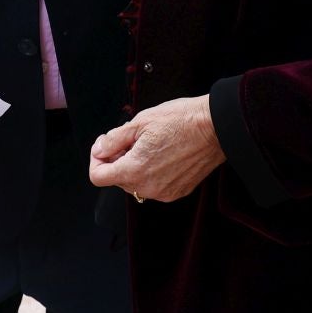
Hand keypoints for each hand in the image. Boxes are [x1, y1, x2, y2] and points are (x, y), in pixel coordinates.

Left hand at [88, 95, 226, 202]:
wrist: (215, 127)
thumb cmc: (180, 120)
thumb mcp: (139, 122)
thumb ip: (113, 140)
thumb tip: (99, 149)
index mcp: (135, 170)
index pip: (98, 177)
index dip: (96, 159)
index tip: (105, 146)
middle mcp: (148, 187)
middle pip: (117, 180)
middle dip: (117, 160)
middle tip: (130, 139)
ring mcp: (164, 192)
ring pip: (136, 184)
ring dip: (135, 167)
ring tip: (150, 145)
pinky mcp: (178, 191)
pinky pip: (155, 185)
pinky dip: (152, 172)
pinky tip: (163, 153)